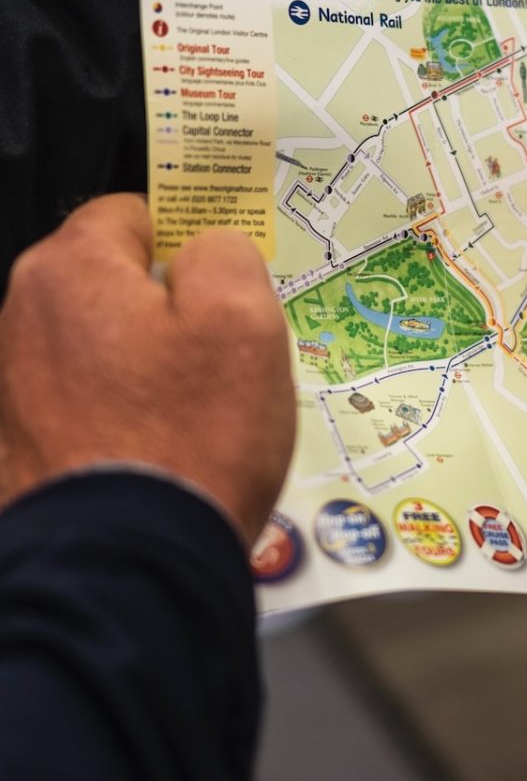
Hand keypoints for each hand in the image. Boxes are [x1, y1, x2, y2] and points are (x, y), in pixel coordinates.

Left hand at [0, 195, 295, 545]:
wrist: (129, 569)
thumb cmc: (194, 431)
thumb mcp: (245, 320)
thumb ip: (227, 254)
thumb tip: (206, 250)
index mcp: (70, 272)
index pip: (133, 213)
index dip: (188, 238)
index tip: (225, 285)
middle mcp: (20, 319)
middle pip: (113, 282)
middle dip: (168, 304)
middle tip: (222, 356)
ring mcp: (10, 387)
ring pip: (101, 344)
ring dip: (146, 361)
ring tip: (195, 414)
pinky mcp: (15, 445)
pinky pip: (83, 400)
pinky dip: (119, 410)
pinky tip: (157, 450)